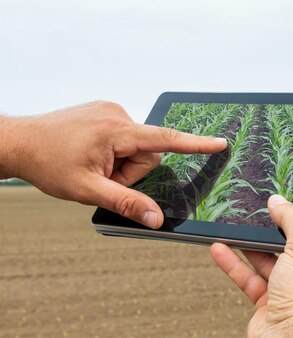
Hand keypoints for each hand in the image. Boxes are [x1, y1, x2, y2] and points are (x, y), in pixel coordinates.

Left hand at [4, 101, 225, 227]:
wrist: (18, 142)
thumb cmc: (48, 164)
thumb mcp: (87, 190)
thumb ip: (126, 203)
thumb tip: (156, 219)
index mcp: (115, 130)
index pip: (164, 139)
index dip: (195, 145)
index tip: (220, 143)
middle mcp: (117, 114)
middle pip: (148, 152)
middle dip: (132, 171)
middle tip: (103, 177)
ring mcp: (110, 110)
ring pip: (137, 147)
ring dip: (122, 163)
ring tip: (94, 166)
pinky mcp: (105, 112)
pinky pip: (125, 137)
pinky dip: (116, 151)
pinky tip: (92, 154)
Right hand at [210, 194, 292, 337]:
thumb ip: (292, 220)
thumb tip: (279, 201)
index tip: (288, 204)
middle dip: (274, 232)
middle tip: (257, 212)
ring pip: (269, 263)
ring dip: (250, 247)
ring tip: (233, 227)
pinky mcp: (271, 306)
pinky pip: (252, 279)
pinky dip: (236, 265)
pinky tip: (220, 248)